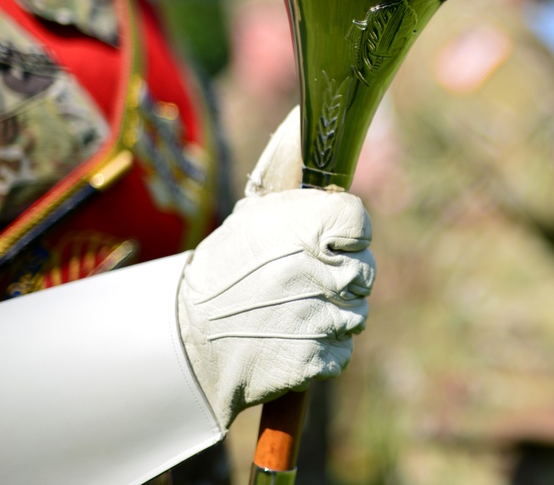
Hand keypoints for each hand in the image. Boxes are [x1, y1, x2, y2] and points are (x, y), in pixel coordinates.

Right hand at [177, 188, 374, 427]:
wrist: (186, 339)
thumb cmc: (222, 273)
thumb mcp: (251, 222)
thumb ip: (299, 208)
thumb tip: (336, 197)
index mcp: (299, 229)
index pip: (357, 220)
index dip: (351, 233)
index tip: (338, 243)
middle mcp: (312, 270)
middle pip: (365, 270)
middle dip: (345, 278)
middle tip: (313, 284)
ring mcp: (317, 317)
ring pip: (358, 314)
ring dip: (336, 316)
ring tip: (299, 314)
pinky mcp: (314, 358)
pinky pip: (343, 351)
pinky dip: (326, 350)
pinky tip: (294, 341)